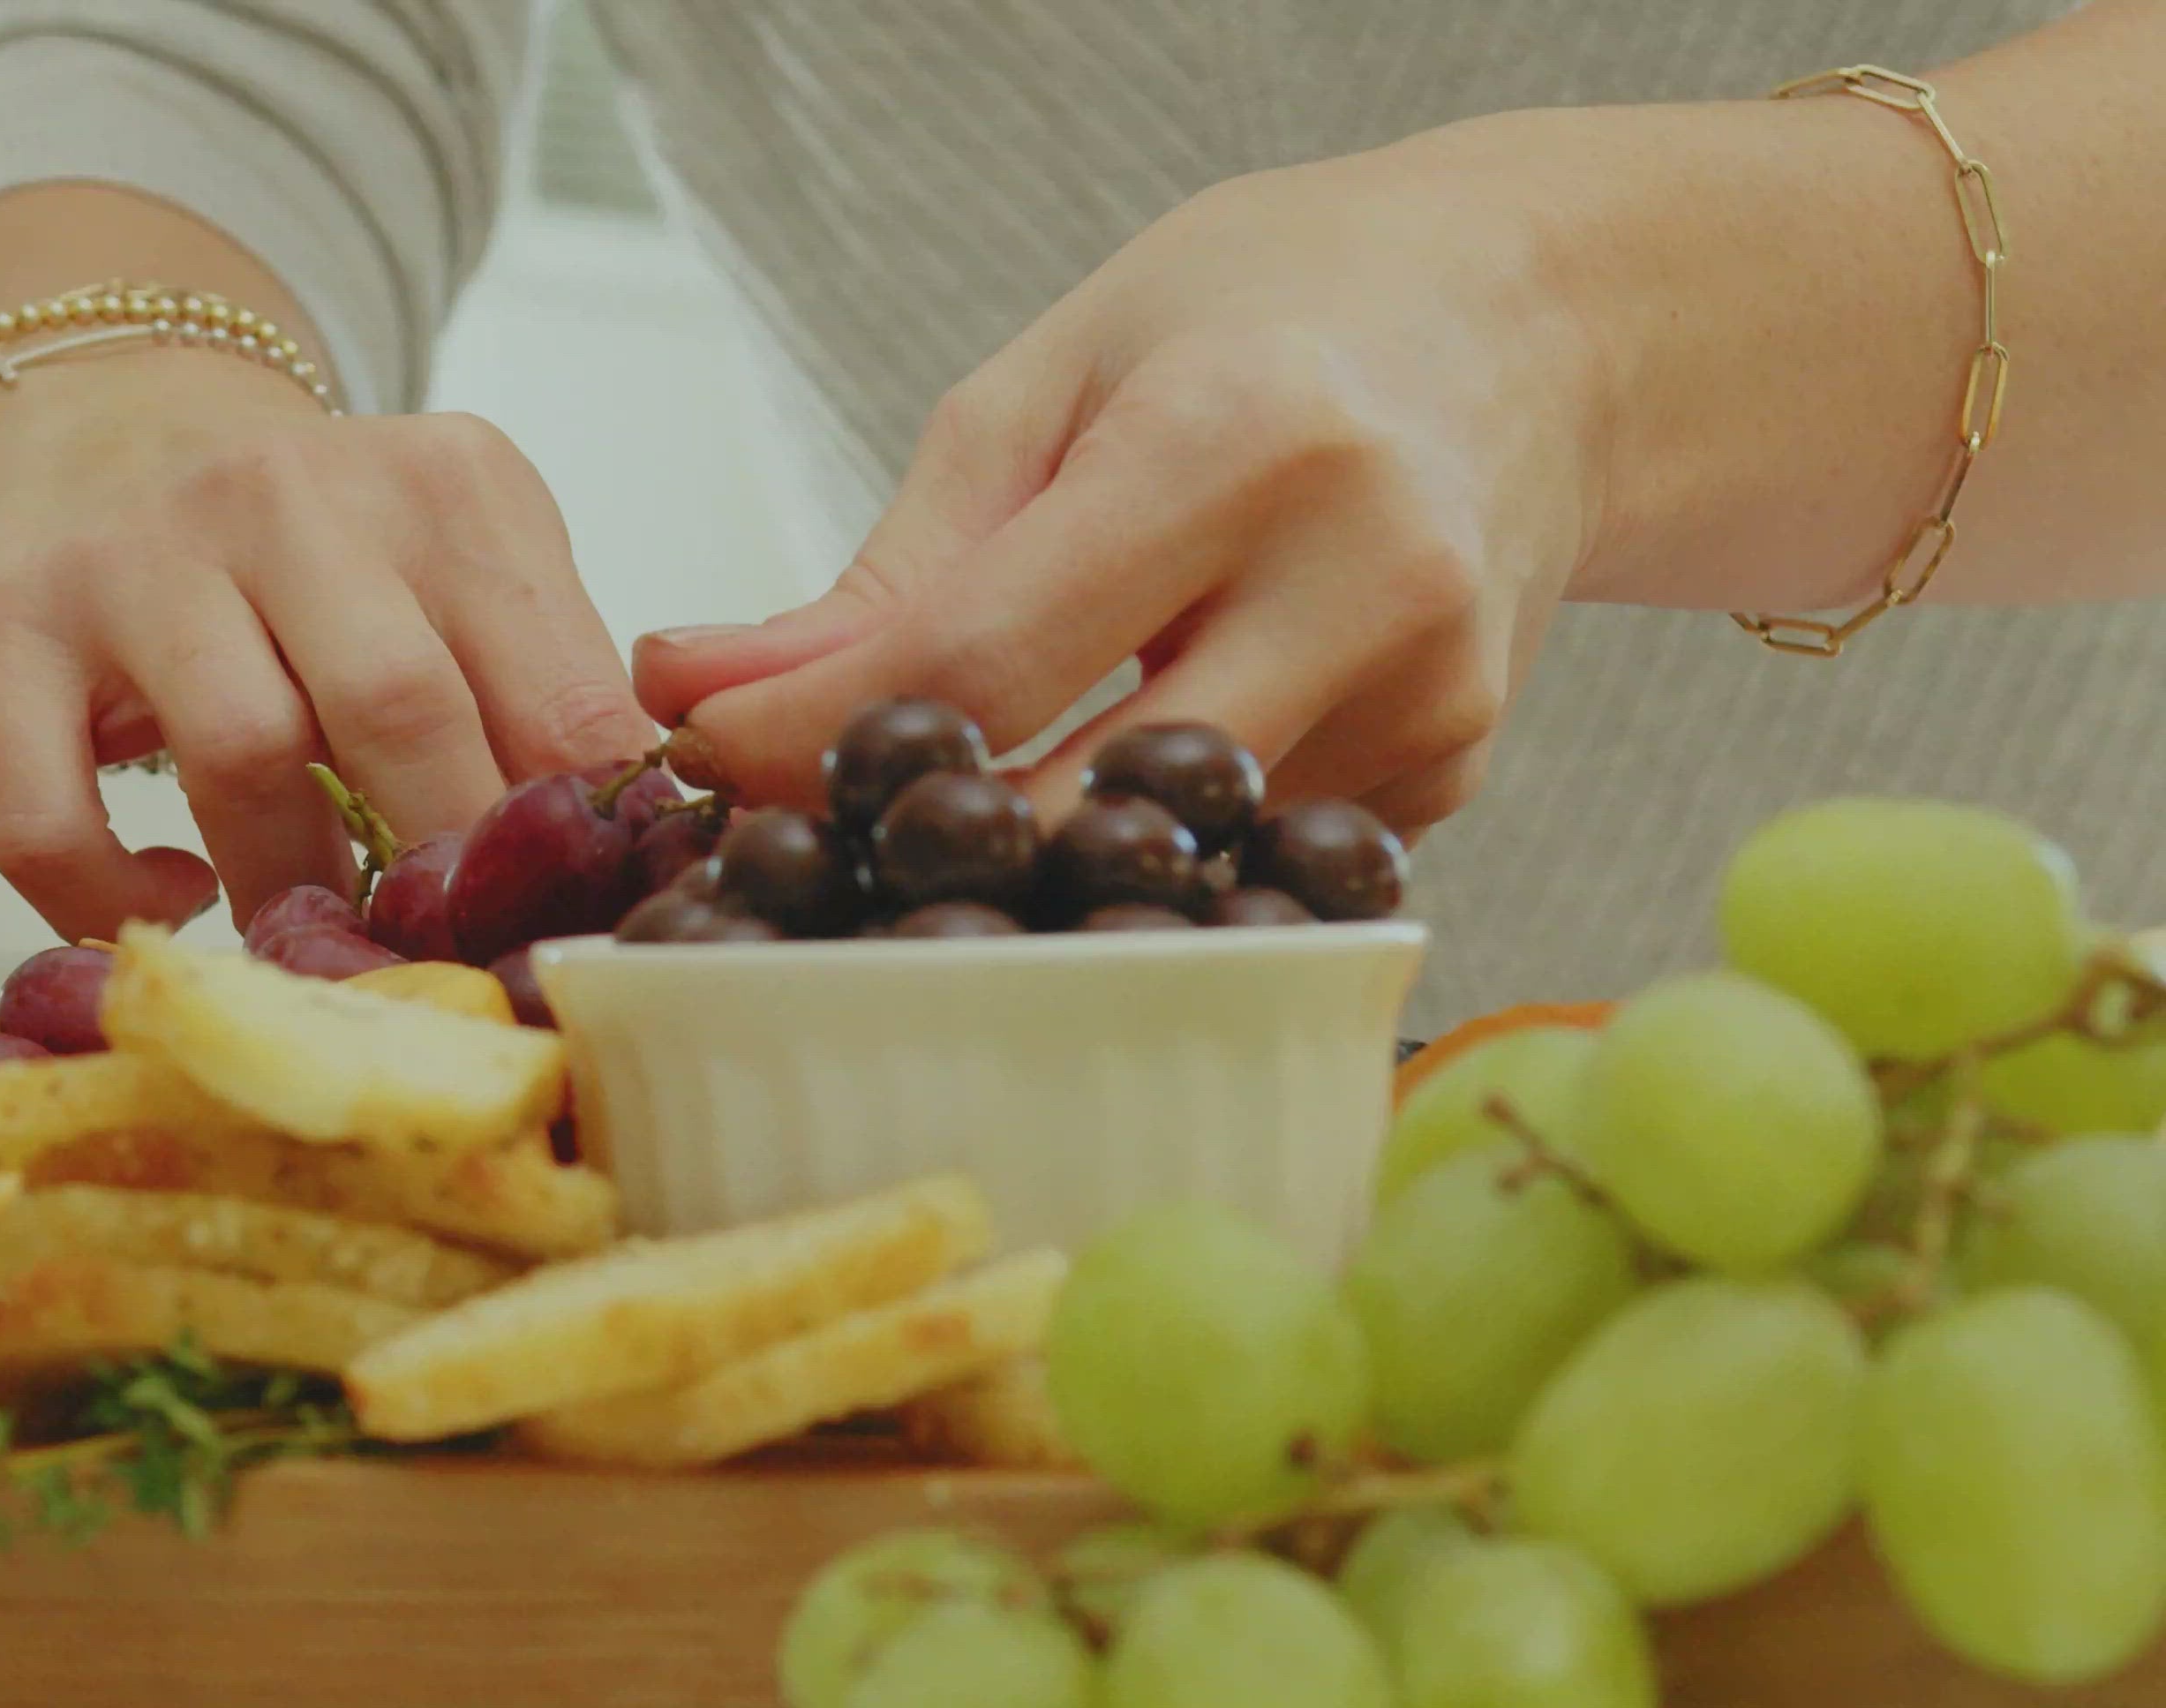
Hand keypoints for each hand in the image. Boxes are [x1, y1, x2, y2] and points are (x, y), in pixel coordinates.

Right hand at [0, 348, 649, 940]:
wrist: (104, 424)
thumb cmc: (313, 552)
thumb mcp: (461, 570)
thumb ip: (545, 688)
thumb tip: (640, 858)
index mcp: (443, 484)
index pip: (553, 689)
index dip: (578, 847)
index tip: (585, 944)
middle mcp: (285, 489)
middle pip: (400, 707)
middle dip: (441, 872)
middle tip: (453, 966)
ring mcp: (135, 554)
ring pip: (243, 758)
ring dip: (292, 890)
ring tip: (318, 936)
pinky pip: (46, 818)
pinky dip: (112, 898)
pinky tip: (177, 896)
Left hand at [639, 118, 1611, 835]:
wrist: (1531, 322)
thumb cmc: (1261, 319)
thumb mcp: (1049, 384)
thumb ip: (886, 567)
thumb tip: (703, 694)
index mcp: (1239, 443)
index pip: (981, 662)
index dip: (814, 739)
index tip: (700, 757)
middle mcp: (1362, 579)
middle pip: (1076, 802)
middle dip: (906, 836)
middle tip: (786, 830)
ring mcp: (1429, 696)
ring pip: (1160, 864)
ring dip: (1020, 864)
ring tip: (926, 812)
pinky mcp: (1453, 772)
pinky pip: (1240, 859)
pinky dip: (1143, 844)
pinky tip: (1102, 781)